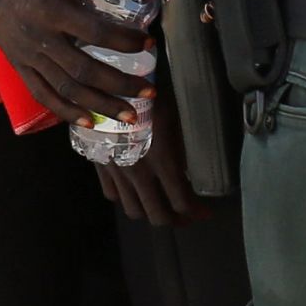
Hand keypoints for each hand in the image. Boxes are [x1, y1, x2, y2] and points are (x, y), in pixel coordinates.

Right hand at [0, 0, 152, 126]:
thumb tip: (123, 8)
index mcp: (52, 11)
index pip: (94, 31)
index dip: (124, 41)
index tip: (148, 44)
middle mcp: (40, 39)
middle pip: (84, 70)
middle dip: (120, 84)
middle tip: (149, 90)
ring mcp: (29, 58)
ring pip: (67, 89)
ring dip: (101, 105)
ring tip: (129, 115)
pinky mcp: (21, 69)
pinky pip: (44, 96)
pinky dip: (67, 112)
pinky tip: (91, 122)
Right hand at [94, 91, 204, 226]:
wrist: (109, 85)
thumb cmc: (150, 96)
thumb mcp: (176, 118)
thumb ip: (183, 150)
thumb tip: (190, 172)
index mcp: (162, 162)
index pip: (182, 202)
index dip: (197, 212)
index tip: (204, 212)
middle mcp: (139, 173)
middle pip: (158, 216)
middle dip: (176, 220)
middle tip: (185, 215)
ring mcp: (117, 171)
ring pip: (134, 210)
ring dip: (150, 212)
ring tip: (161, 206)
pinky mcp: (100, 165)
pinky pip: (113, 194)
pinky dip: (126, 198)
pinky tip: (135, 191)